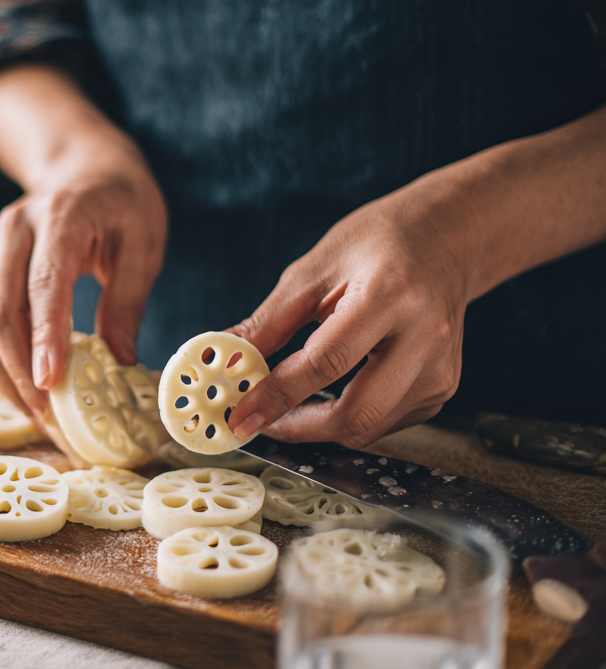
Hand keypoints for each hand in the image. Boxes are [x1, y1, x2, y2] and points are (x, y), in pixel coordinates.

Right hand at [0, 65, 167, 416]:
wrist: (84, 166)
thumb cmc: (121, 202)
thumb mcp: (143, 244)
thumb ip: (128, 300)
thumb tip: (121, 360)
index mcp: (59, 216)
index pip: (44, 283)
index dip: (45, 336)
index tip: (51, 383)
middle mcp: (12, 228)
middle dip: (19, 371)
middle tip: (49, 418)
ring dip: (4, 374)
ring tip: (38, 414)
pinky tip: (20, 388)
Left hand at [226, 185, 471, 447]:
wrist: (443, 240)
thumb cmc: (375, 246)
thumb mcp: (312, 270)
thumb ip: (269, 322)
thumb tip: (226, 361)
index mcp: (390, 296)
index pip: (326, 363)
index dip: (277, 396)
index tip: (240, 415)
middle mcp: (426, 338)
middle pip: (356, 412)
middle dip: (298, 428)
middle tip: (259, 419)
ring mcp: (441, 368)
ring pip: (369, 427)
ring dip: (319, 427)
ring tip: (287, 405)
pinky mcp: (443, 387)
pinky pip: (385, 422)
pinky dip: (348, 418)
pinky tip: (330, 393)